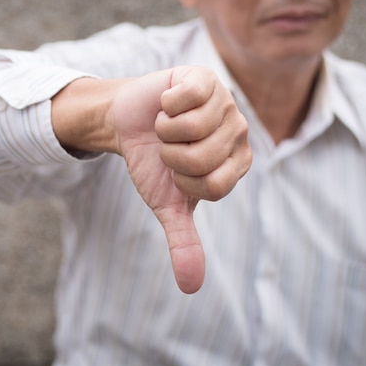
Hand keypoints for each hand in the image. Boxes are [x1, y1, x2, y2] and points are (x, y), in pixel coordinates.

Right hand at [113, 66, 250, 292]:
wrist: (128, 123)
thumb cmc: (152, 162)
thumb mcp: (167, 204)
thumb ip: (184, 242)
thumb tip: (191, 287)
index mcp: (235, 164)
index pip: (213, 186)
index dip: (183, 181)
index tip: (176, 171)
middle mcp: (237, 132)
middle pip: (202, 158)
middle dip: (170, 155)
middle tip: (169, 146)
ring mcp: (224, 101)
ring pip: (193, 129)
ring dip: (166, 130)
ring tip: (168, 124)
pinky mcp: (204, 77)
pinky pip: (188, 98)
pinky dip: (165, 105)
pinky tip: (168, 103)